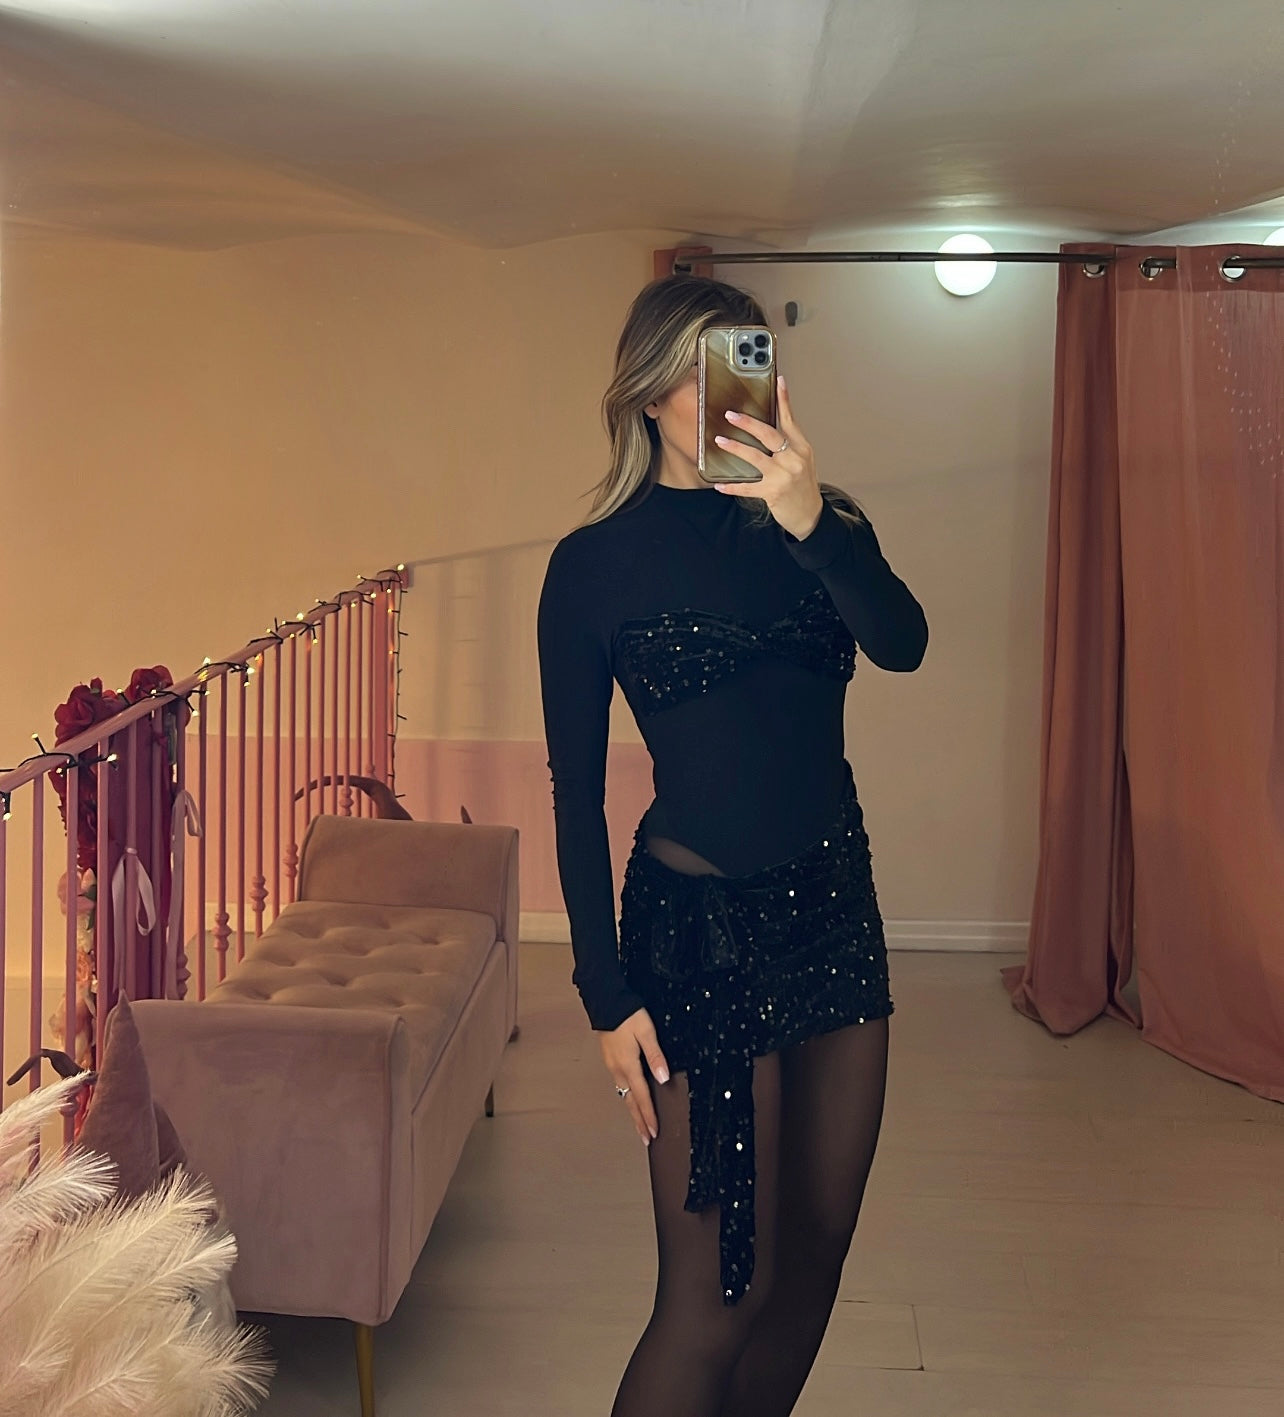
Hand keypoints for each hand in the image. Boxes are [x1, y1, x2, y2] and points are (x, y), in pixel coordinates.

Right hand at [599, 1007, 670, 1145]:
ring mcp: (612, 1065)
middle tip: (645, 1139)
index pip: (641, 1097)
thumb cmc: (626, 1015)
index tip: (654, 1132)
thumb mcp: (646, 1032)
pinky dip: (627, 1097)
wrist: (605, 1002)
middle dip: (639, 1122)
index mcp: (628, 1065)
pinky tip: (630, 1098)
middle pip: (630, 1102)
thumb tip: (663, 1078)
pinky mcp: (610, 1059)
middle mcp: (618, 1069)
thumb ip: (655, 1056)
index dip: (648, 1116)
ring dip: (633, 1111)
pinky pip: (620, 1084)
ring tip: (639, 1124)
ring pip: (624, 1094)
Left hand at [713, 376, 823, 540]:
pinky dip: (732, 486)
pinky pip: (747, 487)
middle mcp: (793, 459)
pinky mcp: (772, 492)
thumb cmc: (803, 486)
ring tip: (720, 440)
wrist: (810, 514)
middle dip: (748, 423)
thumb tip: (768, 426)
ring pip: (755, 457)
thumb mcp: (802, 461)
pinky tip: (719, 485)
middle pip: (769, 435)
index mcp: (801, 448)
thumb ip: (788, 444)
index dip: (784, 400)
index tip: (779, 381)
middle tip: (731, 415)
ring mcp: (783, 476)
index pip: (790, 420)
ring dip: (735, 448)